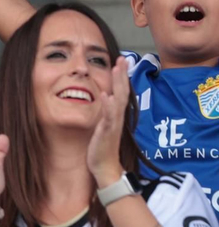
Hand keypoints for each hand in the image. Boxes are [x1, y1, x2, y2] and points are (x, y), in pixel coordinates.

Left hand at [88, 57, 132, 186]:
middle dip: (122, 75)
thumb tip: (105, 98)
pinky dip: (108, 106)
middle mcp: (117, 117)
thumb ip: (106, 112)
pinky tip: (105, 96)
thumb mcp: (104, 125)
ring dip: (117, 85)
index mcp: (116, 115)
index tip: (121, 60)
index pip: (120, 92)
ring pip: (118, 101)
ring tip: (117, 69)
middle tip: (123, 58)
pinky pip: (108, 118)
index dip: (121, 77)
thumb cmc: (103, 146)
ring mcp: (113, 124)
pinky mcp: (106, 132)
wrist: (105, 167)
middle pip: (122, 92)